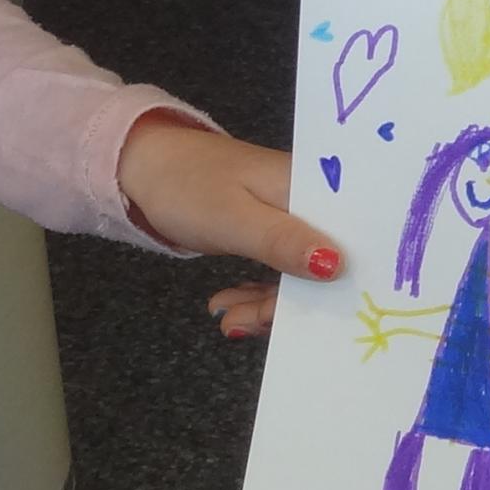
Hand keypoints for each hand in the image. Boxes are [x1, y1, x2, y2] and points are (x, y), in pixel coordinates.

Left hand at [117, 115, 343, 343]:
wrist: (147, 164)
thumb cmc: (188, 184)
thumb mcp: (235, 219)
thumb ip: (284, 242)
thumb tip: (337, 266)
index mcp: (313, 190)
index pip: (343, 243)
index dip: (334, 286)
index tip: (301, 320)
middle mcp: (311, 203)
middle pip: (324, 264)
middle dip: (289, 303)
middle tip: (247, 325)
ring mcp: (291, 217)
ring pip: (299, 272)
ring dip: (267, 303)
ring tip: (231, 321)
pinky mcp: (272, 229)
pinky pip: (279, 268)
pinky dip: (257, 292)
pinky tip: (232, 307)